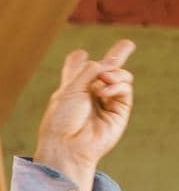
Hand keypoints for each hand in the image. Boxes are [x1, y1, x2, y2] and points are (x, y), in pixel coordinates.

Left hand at [34, 38, 134, 184]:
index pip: (77, 69)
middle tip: (128, 44)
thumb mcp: (70, 88)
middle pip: (105, 70)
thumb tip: (110, 64)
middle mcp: (90, 93)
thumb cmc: (62, 119)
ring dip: (114, 73)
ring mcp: (106, 101)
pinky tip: (104, 91)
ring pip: (120, 76)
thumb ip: (90, 70)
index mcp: (72, 87)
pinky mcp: (119, 111)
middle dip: (117, 56)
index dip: (79, 59)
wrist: (67, 145)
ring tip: (104, 79)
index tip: (81, 54)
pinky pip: (124, 89)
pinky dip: (117, 85)